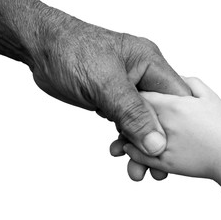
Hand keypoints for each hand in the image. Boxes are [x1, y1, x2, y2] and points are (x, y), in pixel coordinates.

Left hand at [30, 9, 190, 156]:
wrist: (40, 48)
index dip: (179, 128)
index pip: (177, 99)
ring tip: (136, 170)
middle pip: (162, 115)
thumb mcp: (105, 83)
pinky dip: (125, 138)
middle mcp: (144, 76)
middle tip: (155, 171)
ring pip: (143, 122)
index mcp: (150, 64)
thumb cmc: (71, 52)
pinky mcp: (115, 99)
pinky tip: (118, 150)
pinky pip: (127, 122)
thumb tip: (156, 144)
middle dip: (158, 143)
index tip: (175, 155)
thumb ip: (133, 113)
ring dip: (140, 145)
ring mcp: (129, 88)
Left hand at [122, 77, 220, 180]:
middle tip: (123, 114)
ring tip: (124, 134)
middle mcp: (164, 123)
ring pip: (131, 136)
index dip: (134, 95)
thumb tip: (173, 77)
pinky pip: (139, 155)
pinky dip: (131, 150)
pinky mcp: (164, 163)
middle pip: (132, 114)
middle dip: (126, 113)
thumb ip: (188, 82)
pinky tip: (130, 146)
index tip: (133, 96)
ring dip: (125, 134)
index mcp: (173, 104)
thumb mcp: (208, 96)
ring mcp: (163, 144)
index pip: (140, 94)